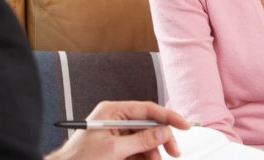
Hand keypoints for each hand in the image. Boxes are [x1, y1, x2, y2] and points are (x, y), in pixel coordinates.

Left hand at [45, 100, 190, 159]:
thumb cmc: (80, 159)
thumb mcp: (114, 149)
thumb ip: (142, 140)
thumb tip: (164, 131)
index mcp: (113, 111)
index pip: (147, 108)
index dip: (168, 117)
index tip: (184, 126)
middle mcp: (116, 119)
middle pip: (149, 124)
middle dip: (162, 139)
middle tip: (174, 153)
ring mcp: (117, 133)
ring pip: (145, 140)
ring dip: (153, 153)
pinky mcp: (117, 148)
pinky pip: (137, 150)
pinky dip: (144, 157)